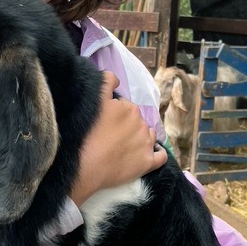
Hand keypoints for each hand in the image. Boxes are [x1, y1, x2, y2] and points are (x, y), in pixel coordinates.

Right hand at [69, 71, 167, 205]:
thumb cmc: (88, 133)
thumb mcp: (95, 100)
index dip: (115, 114)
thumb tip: (116, 80)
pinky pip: (161, 157)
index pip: (125, 108)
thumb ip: (106, 82)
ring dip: (141, 138)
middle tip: (110, 135)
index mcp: (130, 108)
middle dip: (127, 126)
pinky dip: (158, 154)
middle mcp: (142, 124)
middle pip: (137, 122)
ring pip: (149, 136)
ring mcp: (146, 144)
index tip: (105, 122)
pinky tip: (151, 154)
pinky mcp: (148, 163)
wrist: (86, 165)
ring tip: (126, 146)